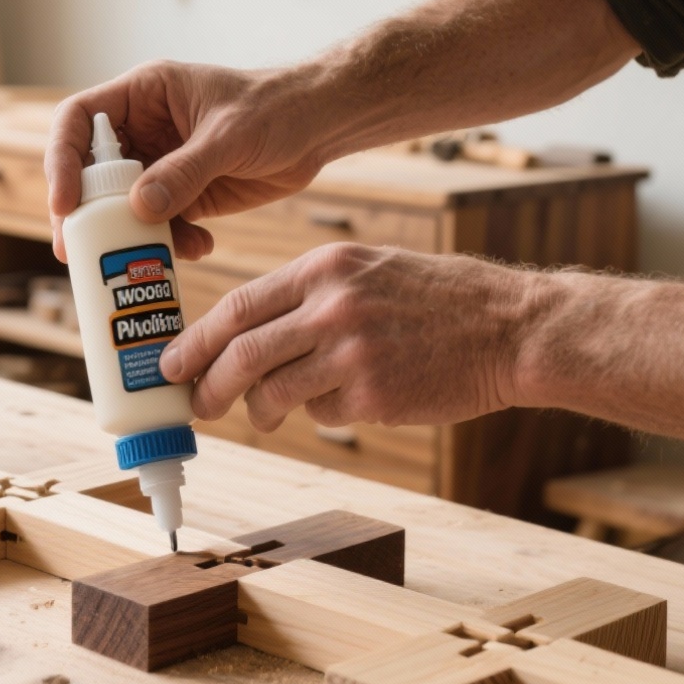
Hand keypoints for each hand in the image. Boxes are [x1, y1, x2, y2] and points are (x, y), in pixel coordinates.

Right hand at [45, 60, 325, 260]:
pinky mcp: (185, 196)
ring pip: (120, 207)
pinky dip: (170, 243)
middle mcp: (143, 130)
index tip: (65, 205)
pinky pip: (159, 226)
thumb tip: (138, 209)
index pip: (78, 121)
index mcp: (143, 95)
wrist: (319, 128)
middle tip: (75, 252)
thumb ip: (185, 171)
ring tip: (143, 261)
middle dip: (83, 215)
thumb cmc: (276, 109)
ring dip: (127, 237)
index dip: (62, 160)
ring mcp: (162, 166)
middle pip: (88, 173)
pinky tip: (199, 247)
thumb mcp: (230, 136)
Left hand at [160, 244, 536, 430]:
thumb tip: (249, 334)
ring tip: (264, 413)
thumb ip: (310, 295)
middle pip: (242, 354)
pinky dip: (321, 413)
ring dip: (259, 409)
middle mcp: (333, 307)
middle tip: (196, 404)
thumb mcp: (369, 270)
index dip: (196, 341)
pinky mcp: (375, 397)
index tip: (173, 363)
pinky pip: (323, 414)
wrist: (511, 328)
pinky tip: (348, 400)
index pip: (239, 307)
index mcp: (327, 269)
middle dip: (207, 385)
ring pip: (274, 392)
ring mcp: (353, 354)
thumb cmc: (439, 299)